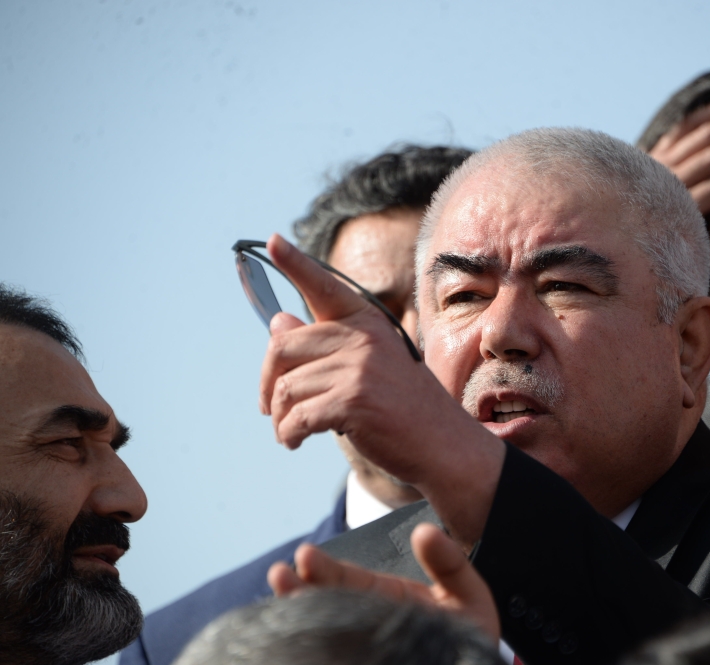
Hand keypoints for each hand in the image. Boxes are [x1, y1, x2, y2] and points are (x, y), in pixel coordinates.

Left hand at [257, 234, 504, 545]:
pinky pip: (297, 417)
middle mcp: (362, 337)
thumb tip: (276, 321)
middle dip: (267, 383)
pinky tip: (296, 443)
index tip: (272, 240)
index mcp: (367, 322)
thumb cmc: (403, 407)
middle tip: (269, 407)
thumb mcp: (368, 367)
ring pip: (286, 389)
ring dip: (280, 419)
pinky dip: (289, 435)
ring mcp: (358, 367)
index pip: (324, 286)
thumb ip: (324, 344)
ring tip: (291, 433)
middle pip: (282, 347)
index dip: (295, 263)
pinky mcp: (353, 401)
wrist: (443, 444)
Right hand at [268, 523, 500, 642]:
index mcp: (386, 599)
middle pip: (326, 603)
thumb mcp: (467, 596)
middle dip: (301, 589)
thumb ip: (448, 564)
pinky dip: (311, 649)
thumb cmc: (469, 640)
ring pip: (320, 632)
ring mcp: (359, 647)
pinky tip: (293, 644)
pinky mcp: (358, 660)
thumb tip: (424, 531)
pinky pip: (331, 653)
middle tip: (280, 575)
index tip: (304, 556)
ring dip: (296, 614)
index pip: (349, 580)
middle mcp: (366, 624)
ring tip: (278, 596)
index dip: (326, 569)